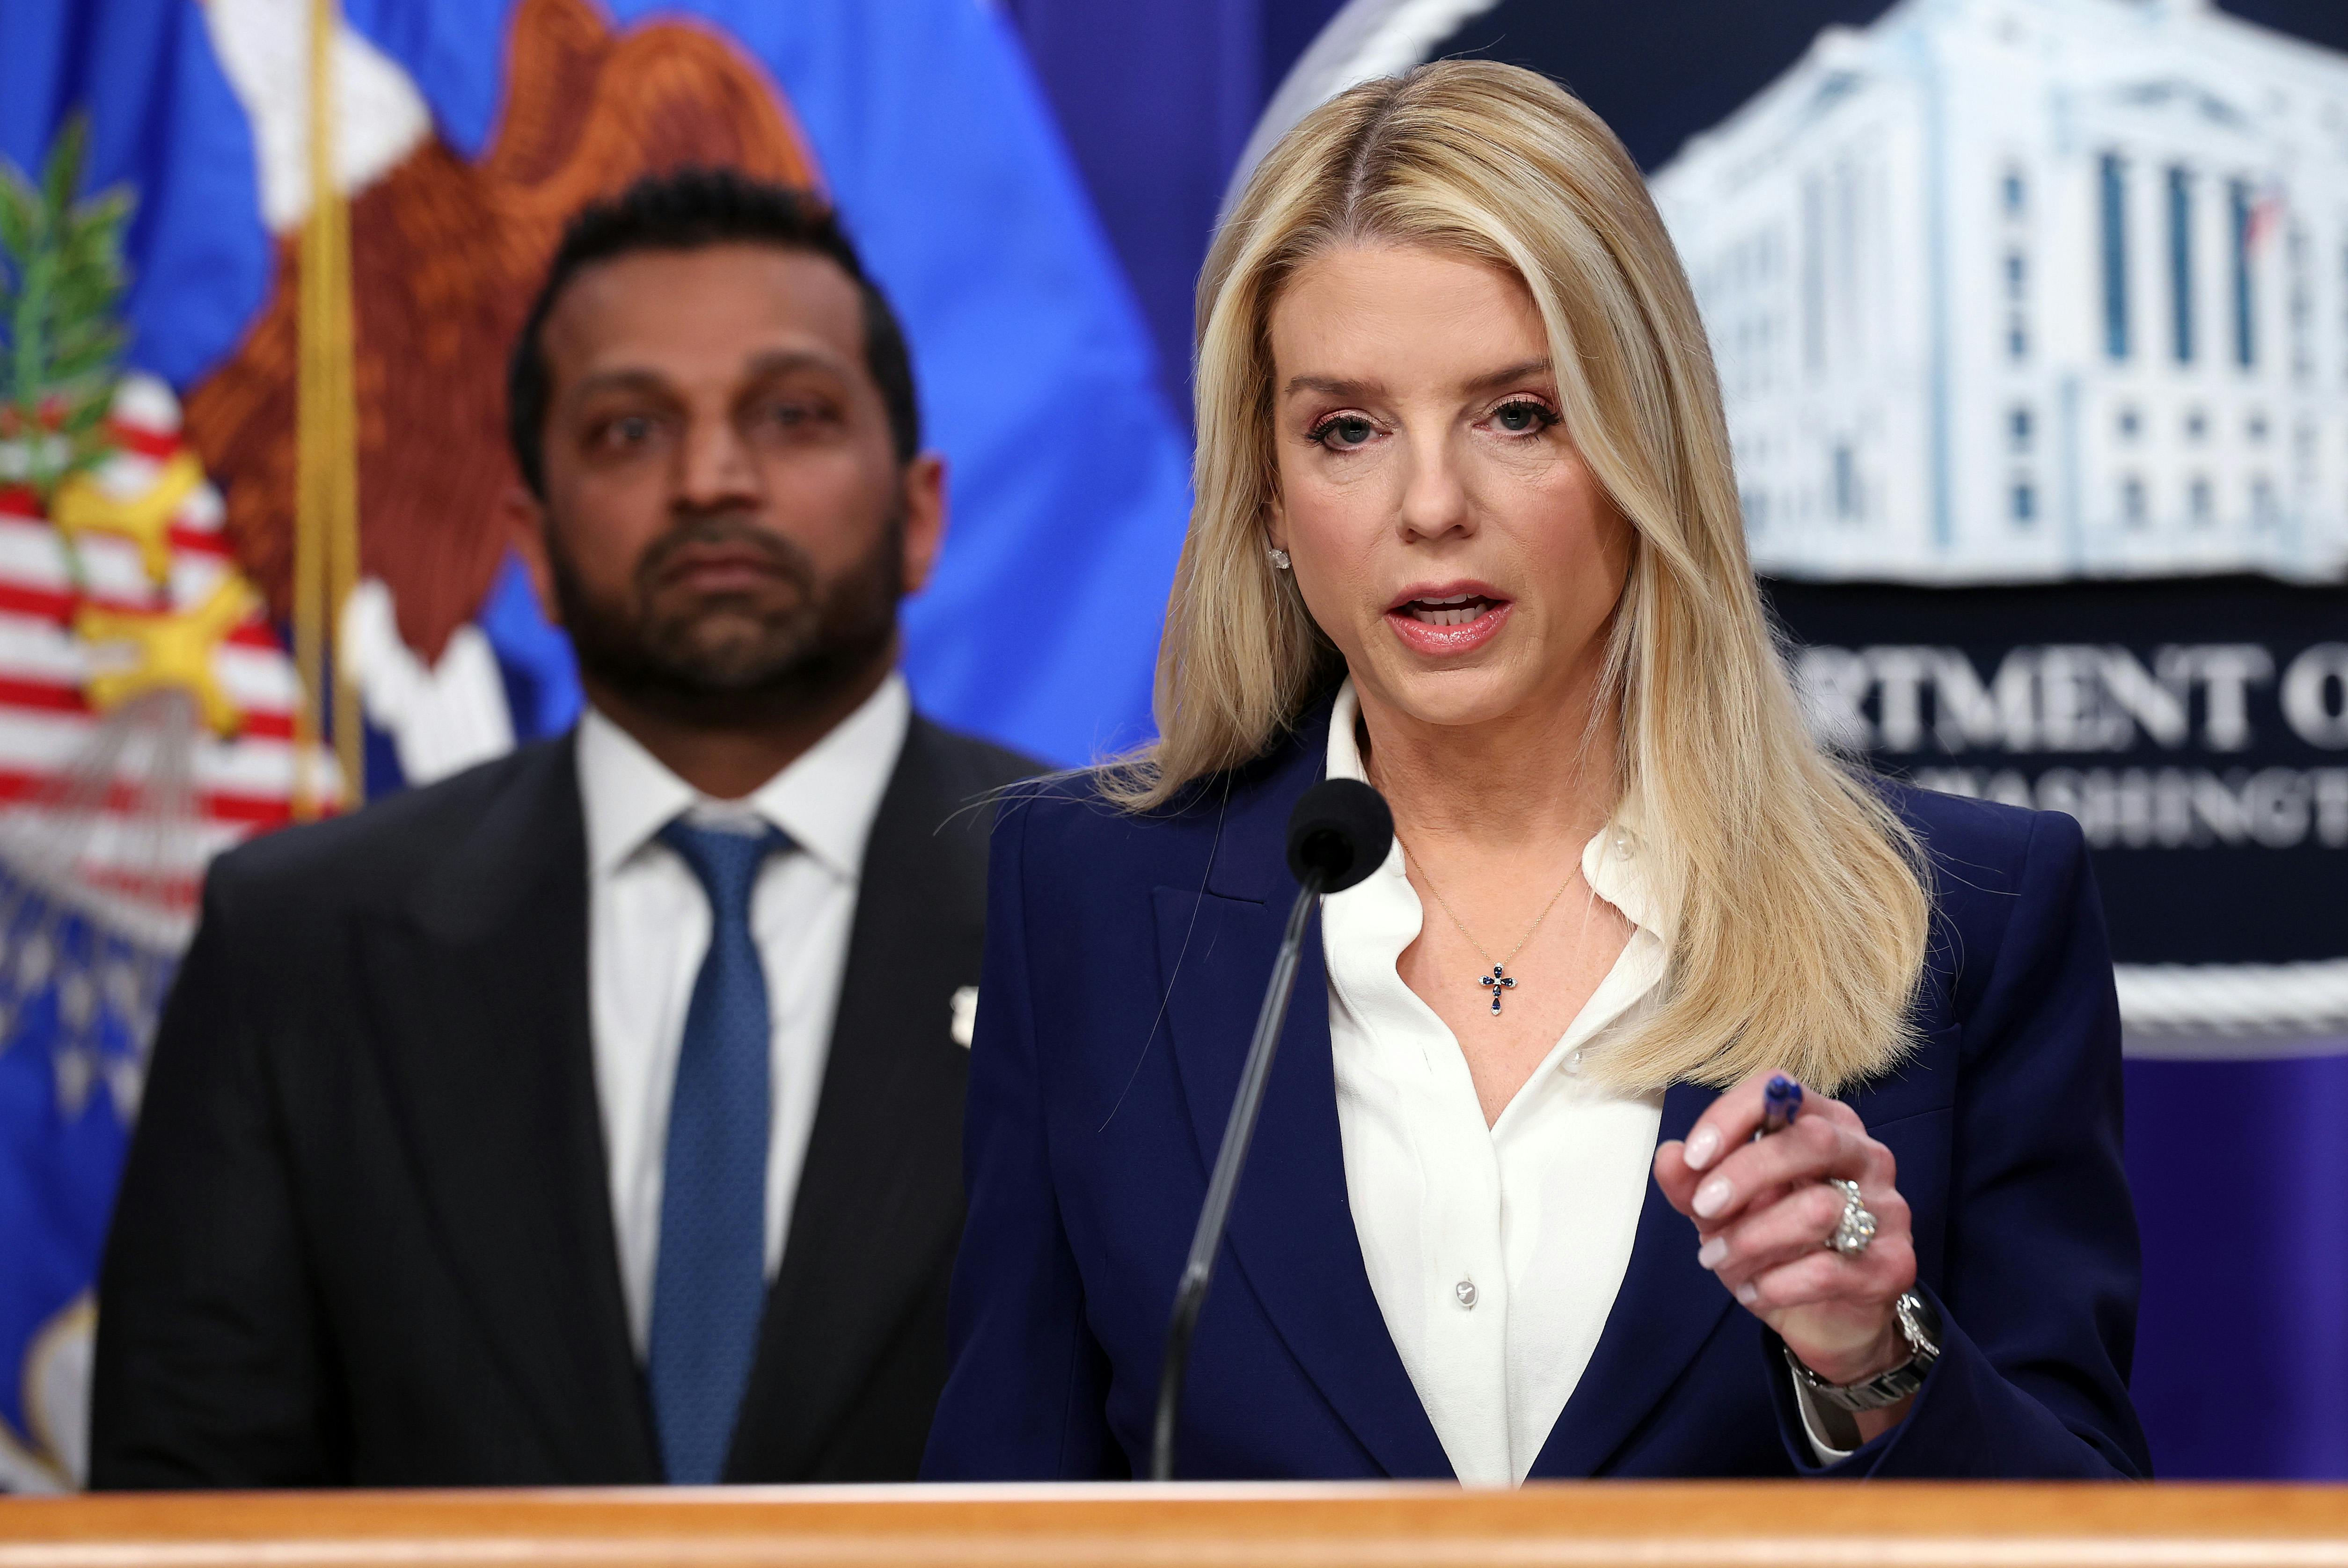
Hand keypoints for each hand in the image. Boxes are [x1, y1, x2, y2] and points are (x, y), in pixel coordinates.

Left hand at [1653, 1071, 1916, 1393]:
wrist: (1828, 1317)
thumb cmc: (1774, 1244)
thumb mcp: (1721, 1211)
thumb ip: (1692, 1183)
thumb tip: (1669, 1156)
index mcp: (1822, 1124)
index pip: (1781, 1090)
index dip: (1731, 1116)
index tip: (1693, 1156)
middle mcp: (1864, 1156)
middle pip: (1812, 1139)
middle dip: (1746, 1173)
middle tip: (1704, 1208)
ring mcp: (1887, 1209)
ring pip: (1820, 1208)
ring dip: (1753, 1237)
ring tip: (1717, 1258)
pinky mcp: (1893, 1265)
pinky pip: (1829, 1269)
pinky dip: (1776, 1284)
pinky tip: (1753, 1290)